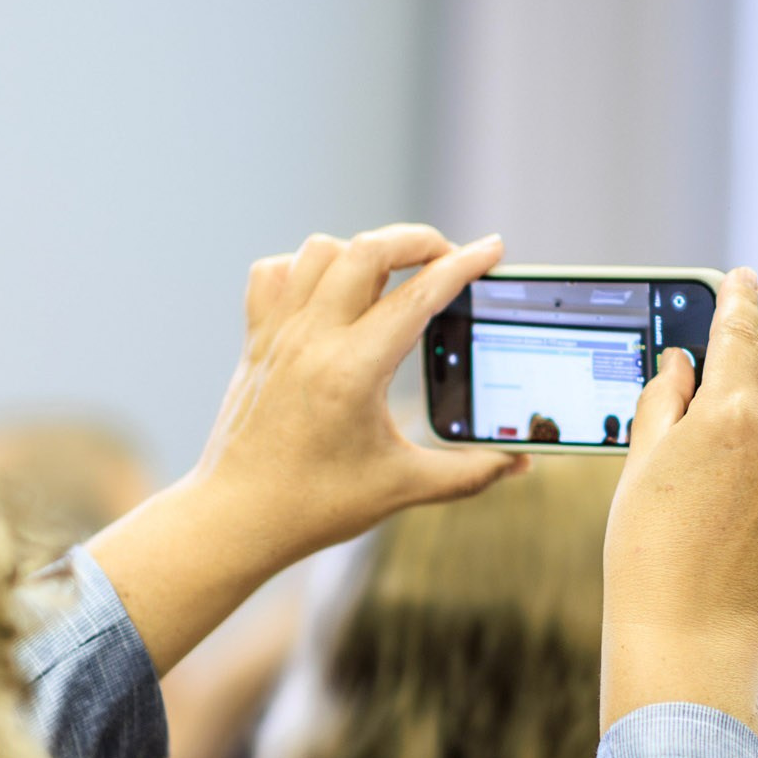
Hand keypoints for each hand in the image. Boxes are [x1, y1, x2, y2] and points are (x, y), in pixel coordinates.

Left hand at [90, 225, 523, 673]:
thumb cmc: (316, 506)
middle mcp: (311, 340)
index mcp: (352, 370)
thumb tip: (521, 462)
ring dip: (364, 250)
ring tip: (394, 274)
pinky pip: (275, 273)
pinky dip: (306, 268)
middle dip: (418, 239)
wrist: (236, 518)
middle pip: (368, 249)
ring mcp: (278, 334)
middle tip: (449, 255)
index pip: (418, 295)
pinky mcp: (255, 341)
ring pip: (320, 250)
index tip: (493, 250)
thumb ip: (471, 472)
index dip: (464, 266)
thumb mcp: (403, 487)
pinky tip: (331, 292)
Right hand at [601, 268, 757, 734]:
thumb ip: (665, 397)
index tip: (742, 277)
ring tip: (718, 449)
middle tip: (726, 358)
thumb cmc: (647, 545)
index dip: (738, 299)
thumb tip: (683, 362)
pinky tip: (738, 493)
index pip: (739, 333)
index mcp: (732, 413)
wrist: (689, 629)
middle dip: (755, 354)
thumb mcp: (641, 460)